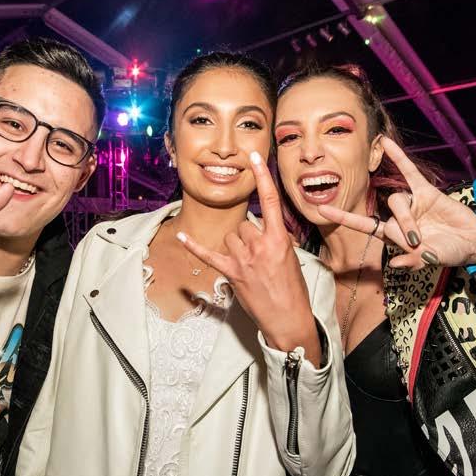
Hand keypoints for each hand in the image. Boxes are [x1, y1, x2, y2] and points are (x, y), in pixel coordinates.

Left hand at [178, 152, 320, 364]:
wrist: (288, 319)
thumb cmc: (293, 291)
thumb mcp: (292, 258)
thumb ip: (276, 240)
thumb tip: (265, 232)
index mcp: (280, 239)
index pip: (271, 200)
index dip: (262, 176)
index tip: (254, 157)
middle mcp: (260, 246)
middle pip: (244, 223)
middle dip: (249, 234)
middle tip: (260, 255)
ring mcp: (244, 260)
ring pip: (230, 236)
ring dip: (236, 245)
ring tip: (248, 263)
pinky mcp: (231, 273)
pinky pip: (208, 254)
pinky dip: (194, 245)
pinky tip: (182, 235)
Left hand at [318, 137, 475, 269]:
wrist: (474, 240)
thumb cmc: (451, 252)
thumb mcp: (431, 261)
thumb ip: (414, 262)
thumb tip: (395, 263)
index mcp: (394, 236)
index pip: (363, 225)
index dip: (343, 217)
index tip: (320, 209)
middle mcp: (399, 219)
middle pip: (387, 218)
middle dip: (402, 233)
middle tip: (418, 244)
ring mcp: (412, 204)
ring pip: (398, 202)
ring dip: (408, 219)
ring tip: (422, 236)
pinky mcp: (427, 192)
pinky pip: (409, 172)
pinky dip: (398, 158)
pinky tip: (385, 143)